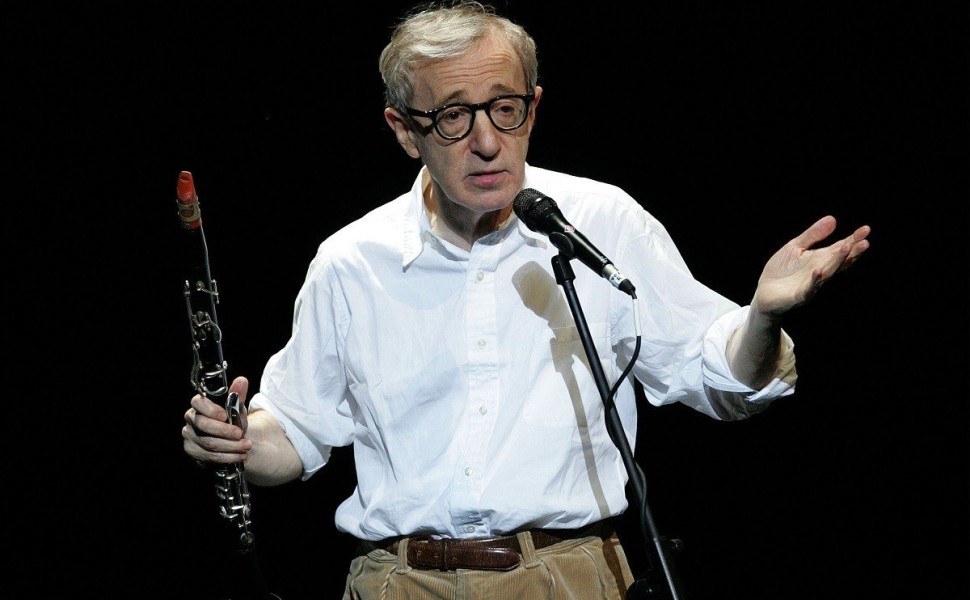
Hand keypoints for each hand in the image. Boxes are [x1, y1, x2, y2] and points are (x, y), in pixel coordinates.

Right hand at [182, 376, 252, 464]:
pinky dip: (227, 456)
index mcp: (199, 405)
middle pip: (203, 425)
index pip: (197, 403)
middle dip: (224, 431)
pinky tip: (240, 455)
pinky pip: (209, 456)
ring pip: (208, 443)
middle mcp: (191, 420)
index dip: (210, 409)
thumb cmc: (232, 420)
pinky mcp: (193, 451)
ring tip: (246, 446)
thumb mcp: (237, 408)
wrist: (232, 440)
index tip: (225, 415)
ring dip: (230, 446)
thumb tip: (241, 381)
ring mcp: (190, 437)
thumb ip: (238, 395)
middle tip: (240, 434)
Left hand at [754, 215, 870, 316]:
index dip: (853, 239)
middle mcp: (820, 271)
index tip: (866, 229)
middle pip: (840, 261)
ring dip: (838, 261)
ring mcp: (811, 284)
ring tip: (847, 247)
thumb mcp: (796, 247)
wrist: (764, 293)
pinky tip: (819, 271)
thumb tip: (833, 218)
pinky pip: (809, 288)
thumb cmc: (781, 270)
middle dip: (852, 252)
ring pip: (828, 272)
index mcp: (820, 259)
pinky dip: (815, 280)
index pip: (840, 248)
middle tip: (865, 242)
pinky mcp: (799, 295)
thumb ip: (813, 235)